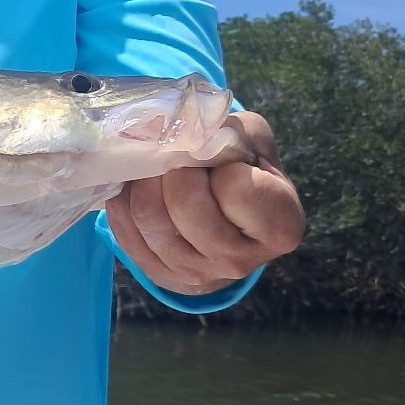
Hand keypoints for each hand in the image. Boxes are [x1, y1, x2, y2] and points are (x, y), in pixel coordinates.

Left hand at [105, 110, 304, 297]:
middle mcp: (242, 261)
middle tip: (177, 156)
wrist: (226, 215)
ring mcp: (199, 275)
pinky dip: (124, 200)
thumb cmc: (243, 170)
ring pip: (149, 218)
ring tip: (157, 169)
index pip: (234, 187)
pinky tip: (139, 189)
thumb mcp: (251, 140)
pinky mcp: (161, 276)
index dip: (219, 162)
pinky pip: (125, 231)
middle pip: (185, 204)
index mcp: (280, 226)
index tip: (220, 159)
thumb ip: (225, 130)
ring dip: (144, 181)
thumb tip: (175, 128)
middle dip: (173, 168)